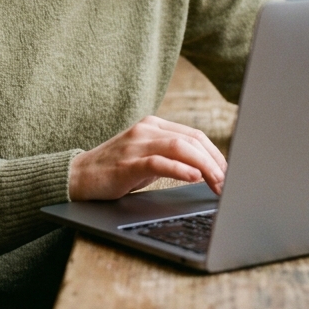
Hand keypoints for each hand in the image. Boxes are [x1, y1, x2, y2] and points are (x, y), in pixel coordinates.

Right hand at [68, 116, 226, 200]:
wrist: (79, 177)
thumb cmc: (115, 170)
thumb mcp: (147, 158)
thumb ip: (171, 157)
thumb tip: (205, 171)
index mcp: (153, 126)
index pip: (194, 135)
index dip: (216, 154)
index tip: (229, 173)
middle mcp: (146, 130)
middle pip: (192, 140)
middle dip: (215, 162)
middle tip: (228, 183)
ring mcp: (136, 145)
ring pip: (180, 148)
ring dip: (204, 167)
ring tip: (218, 183)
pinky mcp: (127, 163)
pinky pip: (159, 162)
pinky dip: (180, 169)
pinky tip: (194, 177)